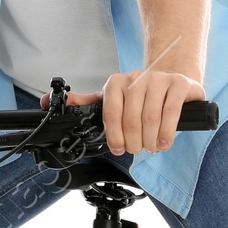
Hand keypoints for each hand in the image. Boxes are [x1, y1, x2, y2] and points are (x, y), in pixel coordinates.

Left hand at [55, 69, 206, 155]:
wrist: (174, 80)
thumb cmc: (141, 95)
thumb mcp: (113, 99)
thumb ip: (87, 103)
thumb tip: (49, 102)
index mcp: (116, 83)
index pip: (110, 113)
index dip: (114, 136)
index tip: (119, 149)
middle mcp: (136, 78)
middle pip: (131, 119)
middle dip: (134, 142)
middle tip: (138, 149)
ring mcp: (158, 79)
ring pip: (150, 117)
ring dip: (151, 140)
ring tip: (152, 146)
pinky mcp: (178, 84)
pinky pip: (170, 111)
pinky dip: (167, 132)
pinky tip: (165, 142)